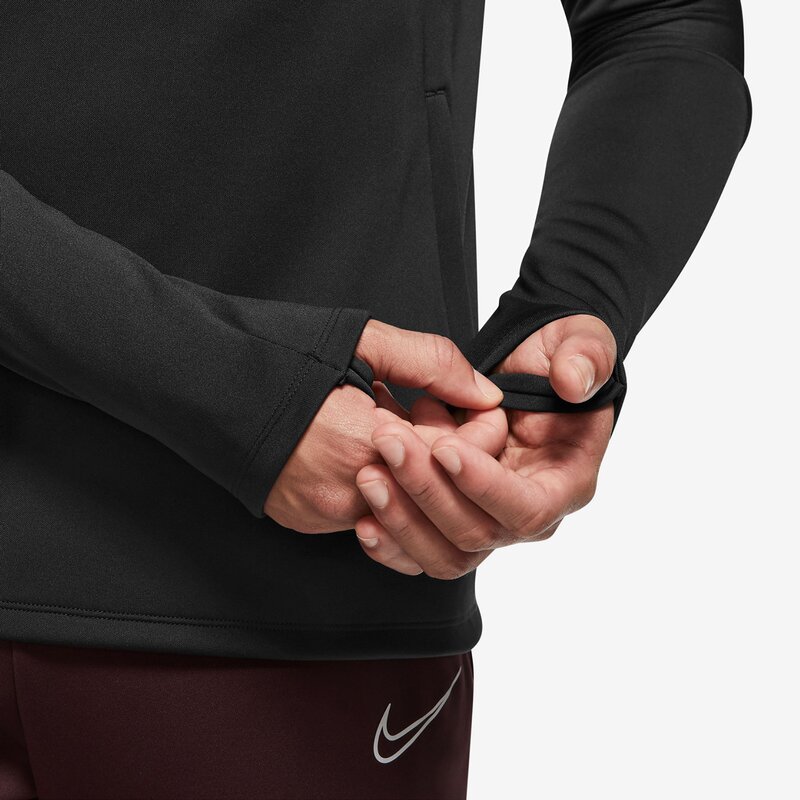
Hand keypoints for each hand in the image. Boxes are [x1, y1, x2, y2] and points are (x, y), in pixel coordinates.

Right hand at [263, 319, 503, 531]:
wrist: (199, 383)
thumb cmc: (276, 353)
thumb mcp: (362, 340)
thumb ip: (432, 363)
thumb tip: (486, 394)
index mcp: (366, 441)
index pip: (456, 460)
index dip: (480, 436)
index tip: (479, 412)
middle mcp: (348, 490)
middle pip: (433, 488)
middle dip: (450, 452)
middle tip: (435, 411)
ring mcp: (325, 512)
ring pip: (402, 503)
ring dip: (414, 468)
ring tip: (394, 422)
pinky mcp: (307, 520)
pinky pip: (365, 510)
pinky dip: (380, 481)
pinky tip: (364, 441)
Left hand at [354, 313, 616, 576]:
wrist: (526, 370)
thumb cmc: (558, 359)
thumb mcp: (580, 343)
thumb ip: (585, 356)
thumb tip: (572, 383)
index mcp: (567, 481)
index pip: (527, 507)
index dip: (483, 484)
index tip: (444, 447)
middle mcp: (528, 511)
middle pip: (478, 532)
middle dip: (428, 491)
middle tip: (390, 442)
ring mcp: (491, 522)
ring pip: (446, 551)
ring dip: (403, 518)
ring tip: (370, 473)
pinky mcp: (457, 522)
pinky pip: (423, 552)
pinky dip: (393, 543)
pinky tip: (364, 519)